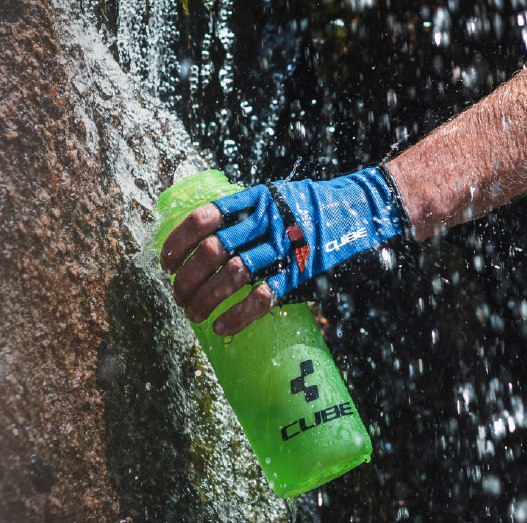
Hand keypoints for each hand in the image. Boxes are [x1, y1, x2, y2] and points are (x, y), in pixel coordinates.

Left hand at [160, 166, 406, 335]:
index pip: (205, 218)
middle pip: (212, 251)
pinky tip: (222, 327)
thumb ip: (249, 213)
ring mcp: (284, 247)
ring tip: (193, 314)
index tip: (165, 262)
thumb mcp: (278, 197)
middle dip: (187, 279)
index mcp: (256, 200)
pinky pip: (261, 298)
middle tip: (177, 296)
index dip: (178, 241)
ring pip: (231, 276)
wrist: (360, 212)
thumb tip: (208, 239)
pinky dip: (236, 317)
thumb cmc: (314, 208)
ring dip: (205, 300)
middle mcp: (267, 221)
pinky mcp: (300, 272)